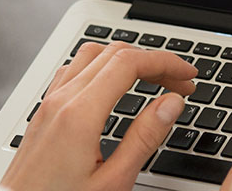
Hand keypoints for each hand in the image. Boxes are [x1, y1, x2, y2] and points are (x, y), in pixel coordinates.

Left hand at [0, 41, 196, 190]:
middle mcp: (61, 101)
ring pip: (91, 55)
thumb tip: (170, 104)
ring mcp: (49, 104)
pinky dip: (102, 67)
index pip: (129, 63)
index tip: (187, 75)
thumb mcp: (112, 182)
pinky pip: (73, 71)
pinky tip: (114, 87)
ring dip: (126, 60)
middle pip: (113, 53)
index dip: (165, 63)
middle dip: (152, 62)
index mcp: (79, 114)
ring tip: (152, 80)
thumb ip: (143, 139)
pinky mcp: (43, 112)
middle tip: (179, 82)